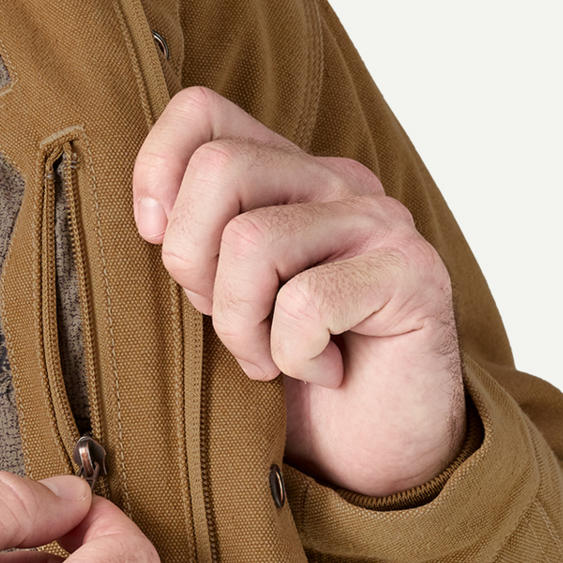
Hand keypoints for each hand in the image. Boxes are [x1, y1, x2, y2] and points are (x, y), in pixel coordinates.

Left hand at [132, 85, 465, 497]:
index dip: (156, 170)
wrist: (376, 450)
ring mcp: (380, 222)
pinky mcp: (414, 274)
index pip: (201, 112)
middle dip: (193, 264)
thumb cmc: (287, 373)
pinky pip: (306, 302)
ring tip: (272, 357)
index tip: (153, 239)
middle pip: (219, 170)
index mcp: (284, 172)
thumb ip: (191, 240)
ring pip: (252, 240)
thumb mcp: (217, 296)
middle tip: (228, 322)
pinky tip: (325, 369)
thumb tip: (147, 216)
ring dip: (241, 325)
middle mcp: (335, 180)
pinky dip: (294, 355)